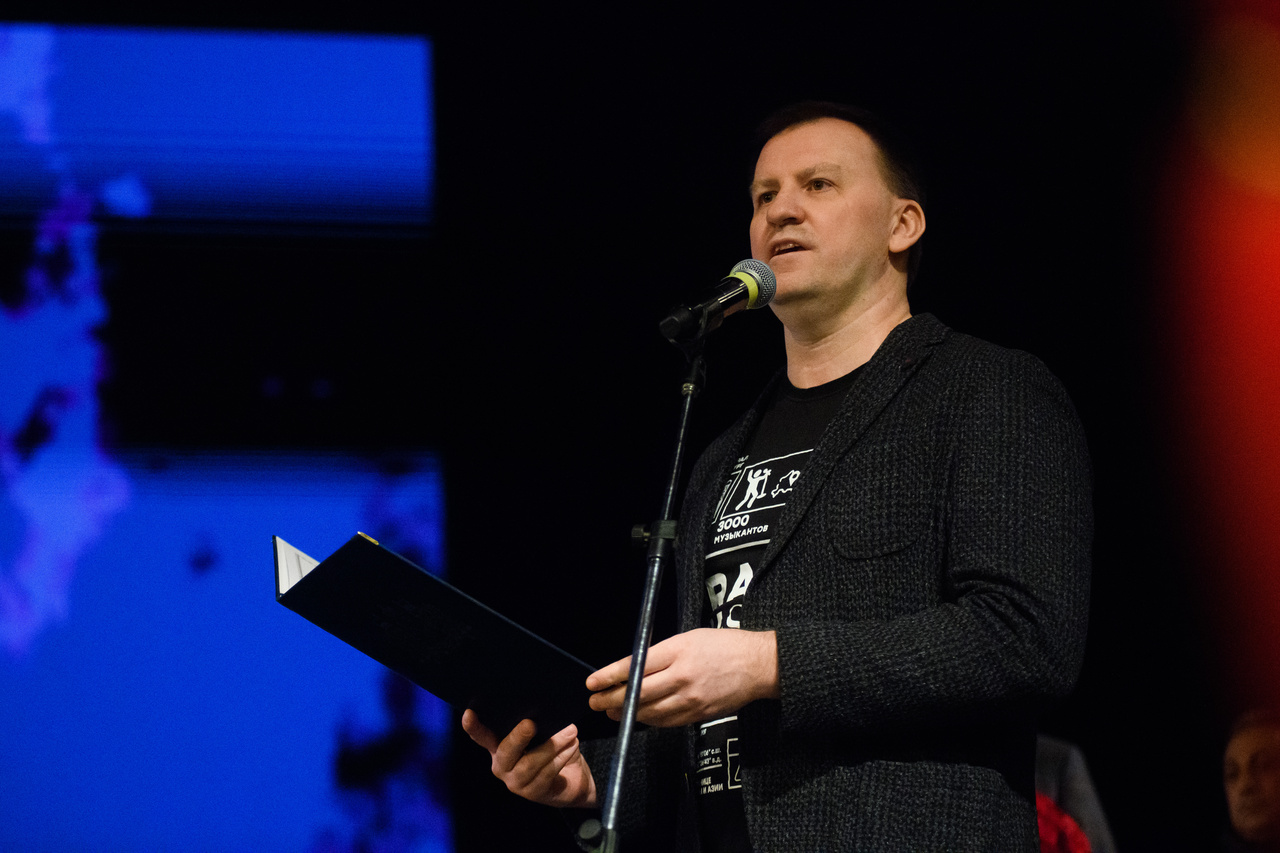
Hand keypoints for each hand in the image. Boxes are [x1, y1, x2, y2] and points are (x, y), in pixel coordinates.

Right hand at [461, 710, 596, 808]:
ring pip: (530, 763)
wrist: (572, 779)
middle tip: (531, 723)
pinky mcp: (533, 793)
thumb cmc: (553, 749)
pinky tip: (572, 746)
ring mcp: (516, 782)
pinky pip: (547, 773)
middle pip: (506, 751)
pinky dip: (561, 757)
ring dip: (552, 746)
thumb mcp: (542, 735)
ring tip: (571, 732)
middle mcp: (502, 765)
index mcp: (498, 747)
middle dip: (518, 736)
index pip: (482, 736)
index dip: (473, 726)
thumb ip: (535, 724)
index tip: (469, 713)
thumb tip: (542, 708)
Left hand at [587, 628, 778, 727]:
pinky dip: (649, 720)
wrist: (758, 666)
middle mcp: (681, 676)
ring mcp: (690, 699)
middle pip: (637, 693)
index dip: (609, 676)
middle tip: (595, 702)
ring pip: (649, 711)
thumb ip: (662, 653)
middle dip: (611, 699)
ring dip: (626, 713)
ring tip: (611, 711)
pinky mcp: (698, 715)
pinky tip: (638, 717)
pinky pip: (666, 721)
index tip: (592, 682)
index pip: (634, 666)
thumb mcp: (689, 638)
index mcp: (677, 652)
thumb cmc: (724, 646)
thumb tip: (635, 667)